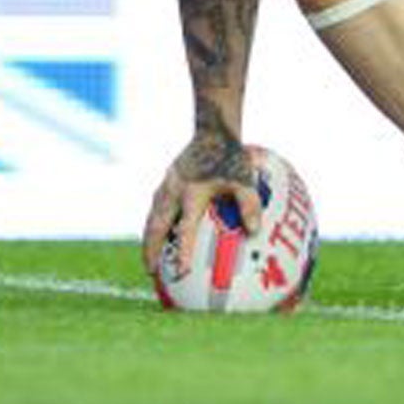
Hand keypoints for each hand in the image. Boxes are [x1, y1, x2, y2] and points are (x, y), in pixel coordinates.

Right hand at [140, 131, 262, 276]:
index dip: (184, 252)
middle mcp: (174, 192)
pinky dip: (153, 223)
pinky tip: (157, 232)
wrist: (214, 130)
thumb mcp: (244, 180)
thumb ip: (249, 205)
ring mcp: (167, 185)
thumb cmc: (232, 157)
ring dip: (148, 238)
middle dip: (151, 250)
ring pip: (151, 217)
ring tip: (149, 257)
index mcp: (193, 195)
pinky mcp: (167, 180)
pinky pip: (155, 206)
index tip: (182, 273)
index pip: (186, 230)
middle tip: (151, 272)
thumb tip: (255, 231)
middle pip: (156, 227)